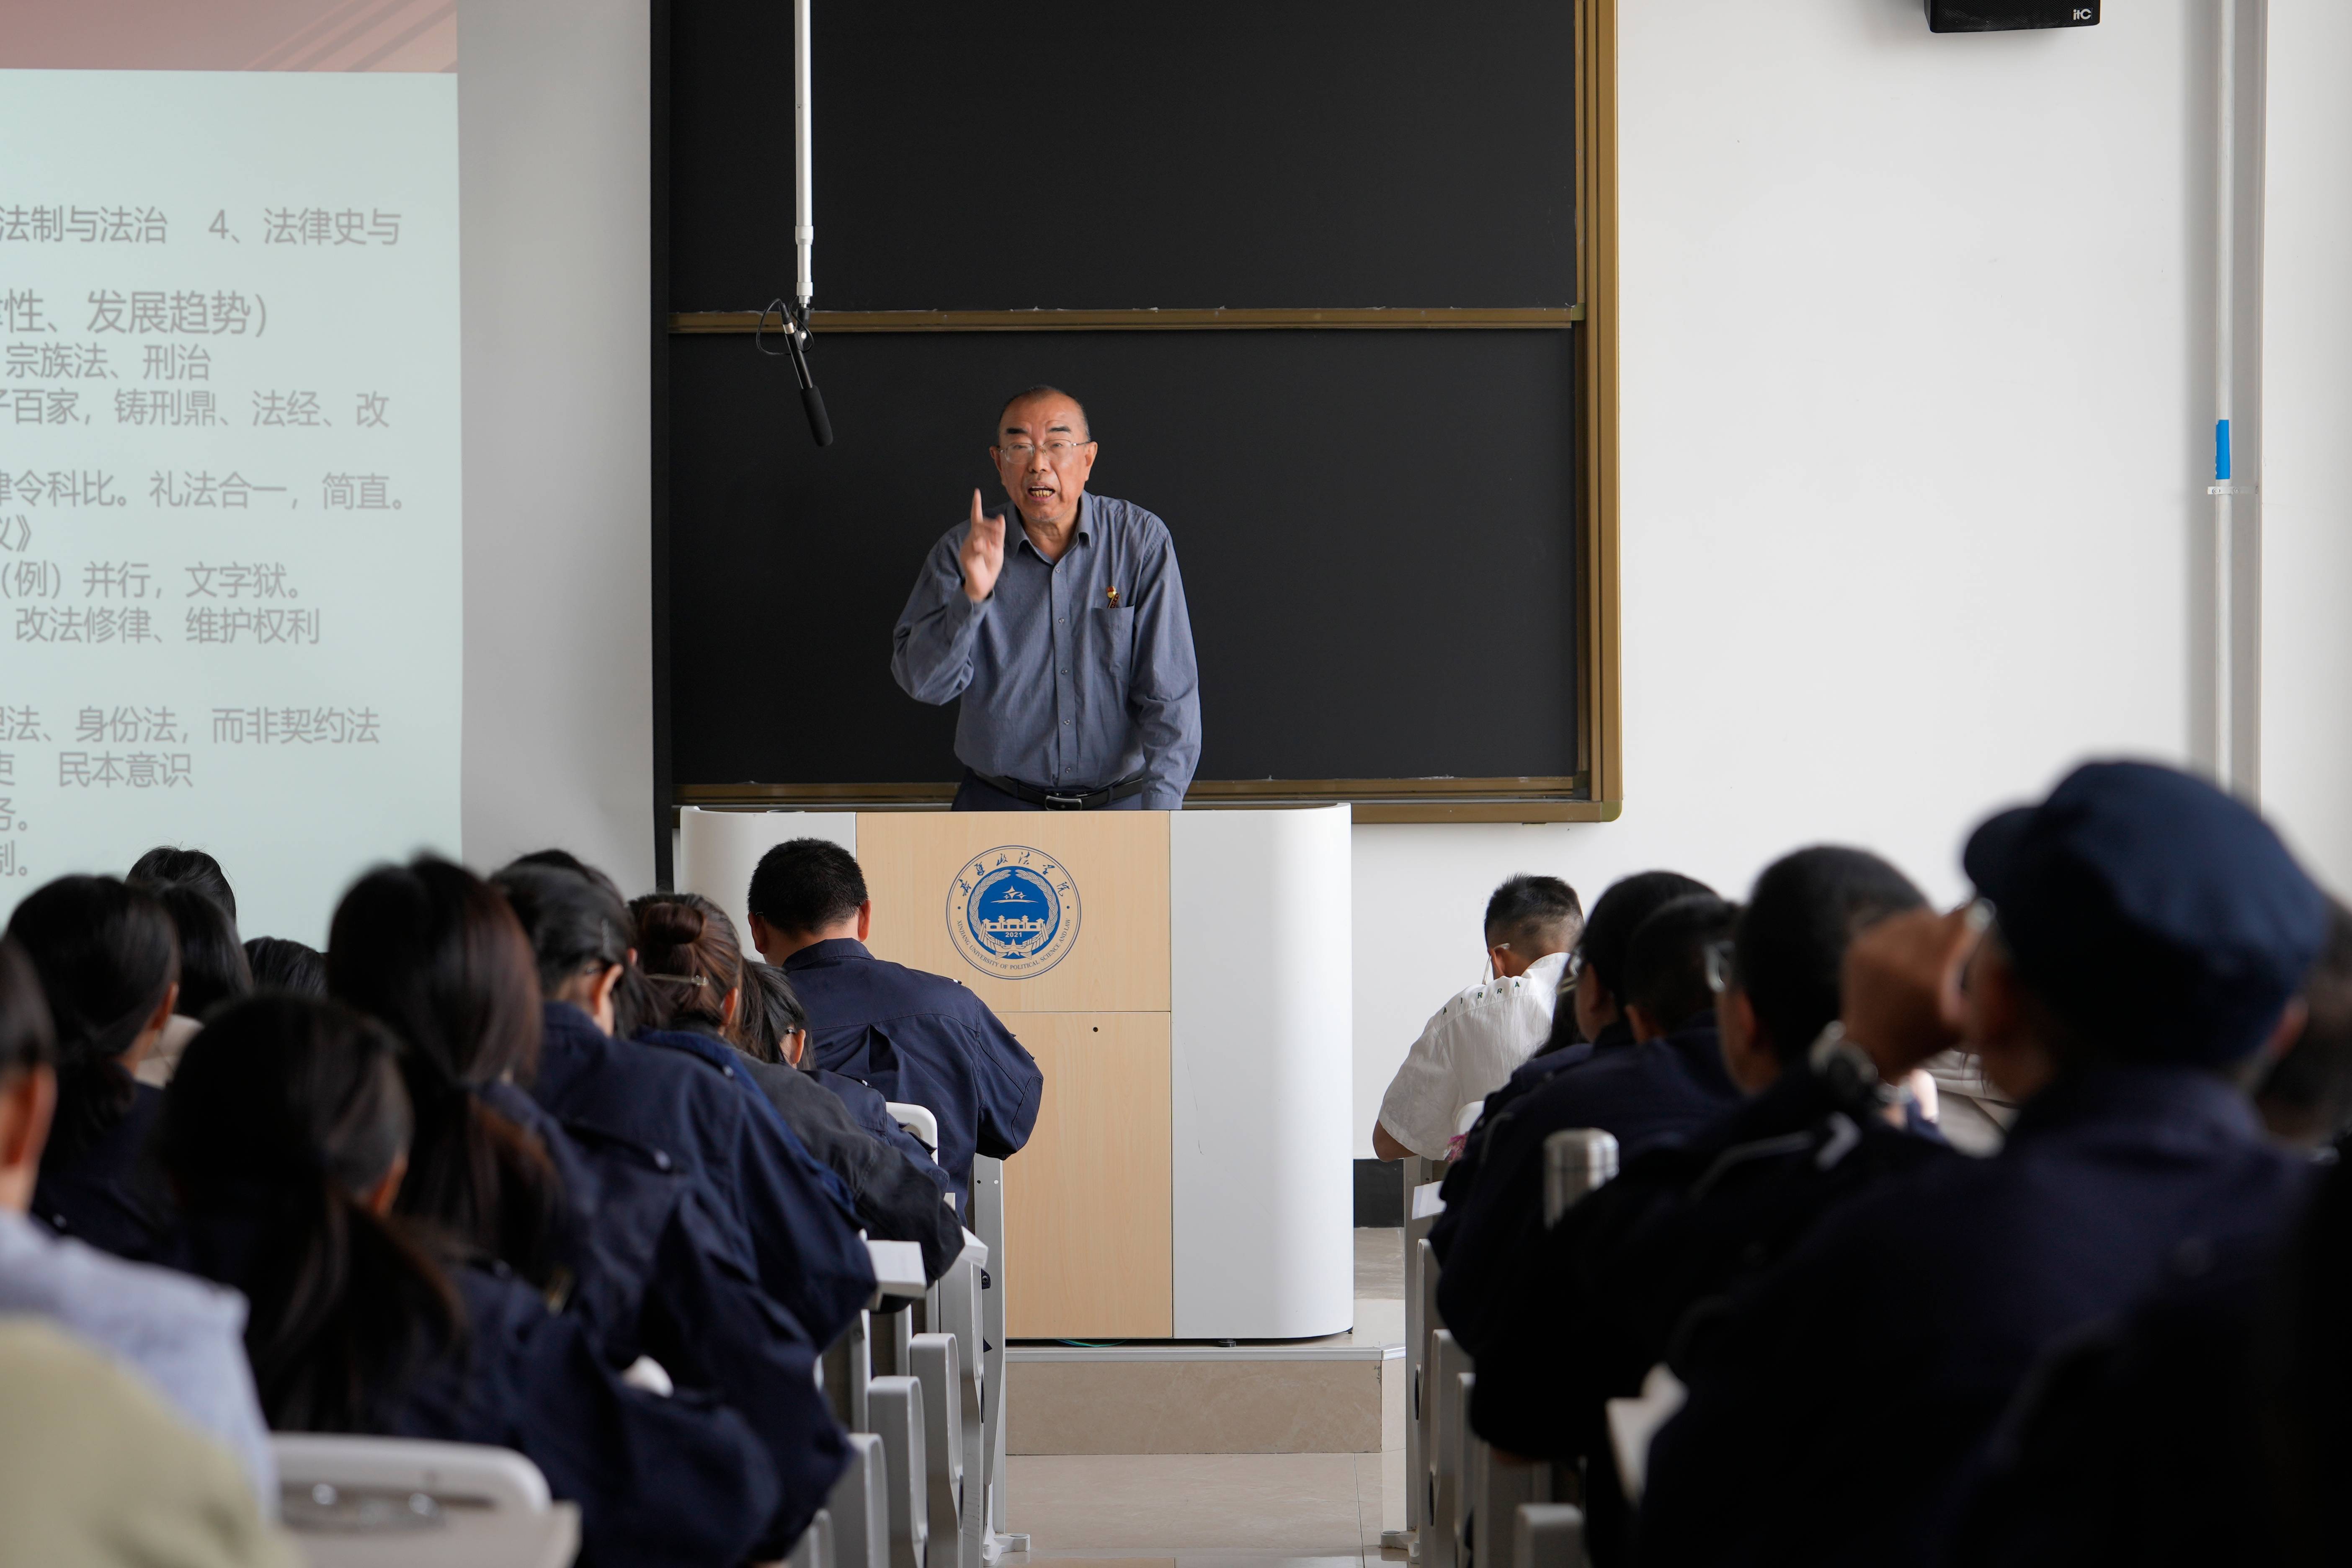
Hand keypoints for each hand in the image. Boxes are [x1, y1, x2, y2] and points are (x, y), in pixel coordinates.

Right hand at [960, 491, 1004, 602]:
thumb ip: (999, 533)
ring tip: (995, 550)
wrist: (984, 585)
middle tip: (999, 537)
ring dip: (991, 541)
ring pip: (979, 536)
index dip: (976, 505)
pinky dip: (987, 551)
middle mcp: (970, 540)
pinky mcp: (966, 558)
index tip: (976, 492)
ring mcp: (966, 548)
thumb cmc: (990, 566)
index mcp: (977, 536)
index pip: (975, 517)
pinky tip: (990, 556)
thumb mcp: (998, 548)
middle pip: (979, 525)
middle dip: (992, 529)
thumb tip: (1000, 517)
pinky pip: (977, 548)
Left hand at [1840, 904, 1981, 1078]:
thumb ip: (1984, 988)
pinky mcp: (1858, 949)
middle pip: (1937, 919)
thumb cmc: (1926, 1038)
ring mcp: (1875, 952)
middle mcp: (1899, 960)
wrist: (1871, 1050)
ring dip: (1929, 926)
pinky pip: (1891, 925)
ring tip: (1936, 945)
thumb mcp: (1965, 1021)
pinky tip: (1912, 949)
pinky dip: (1906, 932)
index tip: (1984, 911)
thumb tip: (2001, 951)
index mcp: (1929, 978)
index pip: (1958, 926)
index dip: (1973, 916)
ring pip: (1913, 919)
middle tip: (1962, 931)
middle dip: (1953, 923)